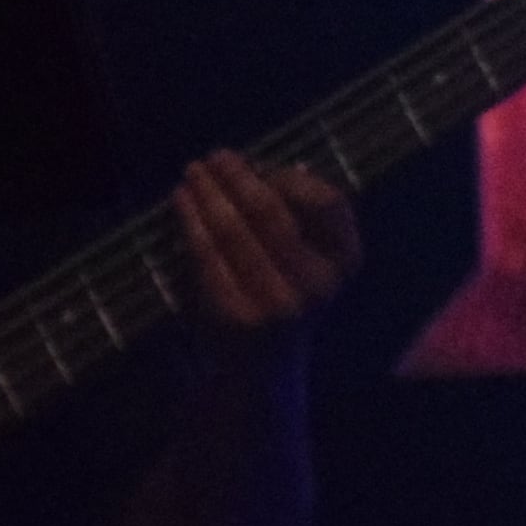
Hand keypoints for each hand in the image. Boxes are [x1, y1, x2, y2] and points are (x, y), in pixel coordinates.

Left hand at [167, 151, 357, 344]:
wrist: (267, 368)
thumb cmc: (289, 294)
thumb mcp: (313, 256)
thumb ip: (306, 214)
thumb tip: (293, 166)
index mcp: (345, 261)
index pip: (327, 201)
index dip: (291, 178)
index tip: (262, 167)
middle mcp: (317, 283)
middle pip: (271, 212)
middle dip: (238, 178)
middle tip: (216, 156)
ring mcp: (276, 302)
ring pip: (234, 231)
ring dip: (208, 194)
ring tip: (193, 172)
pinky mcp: (236, 315)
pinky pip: (208, 257)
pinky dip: (191, 222)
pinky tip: (181, 202)